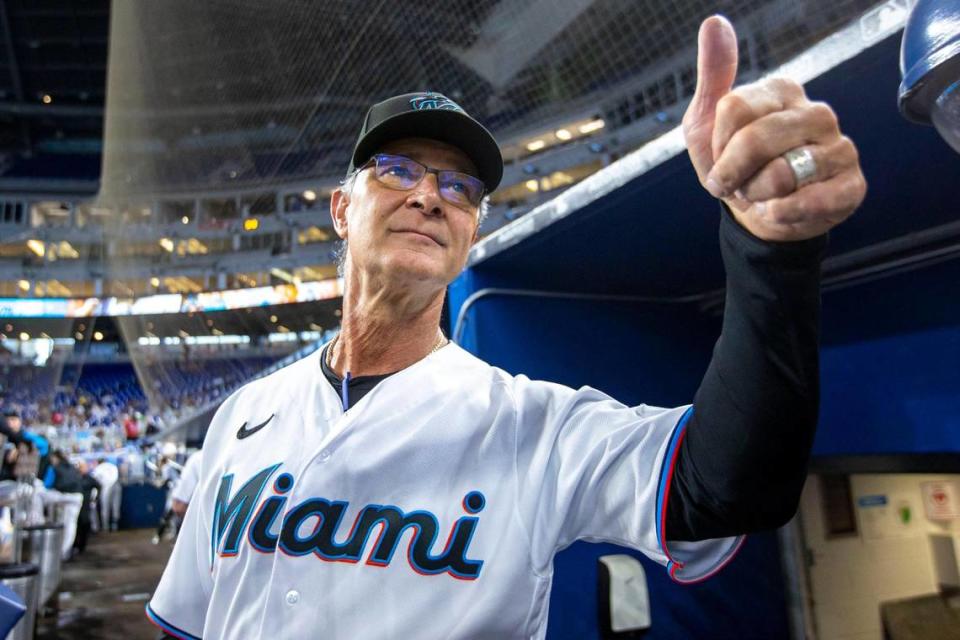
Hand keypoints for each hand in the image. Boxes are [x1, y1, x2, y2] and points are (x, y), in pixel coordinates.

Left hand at [682, 16, 865, 241]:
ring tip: (762, 193)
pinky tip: (779, 210)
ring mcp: (839, 148)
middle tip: (738, 183)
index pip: (732, 109)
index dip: (717, 146)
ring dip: (756, 195)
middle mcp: (817, 112)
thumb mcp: (707, 122)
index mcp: (783, 91)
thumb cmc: (734, 165)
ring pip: (778, 175)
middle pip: (753, 141)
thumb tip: (714, 22)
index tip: (721, 158)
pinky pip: (804, 203)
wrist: (759, 215)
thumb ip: (714, 75)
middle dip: (732, 174)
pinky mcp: (851, 185)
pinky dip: (778, 214)